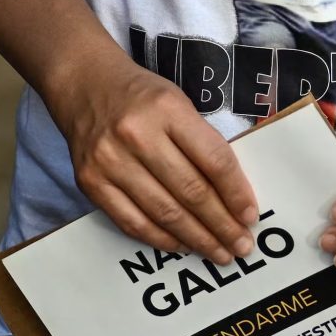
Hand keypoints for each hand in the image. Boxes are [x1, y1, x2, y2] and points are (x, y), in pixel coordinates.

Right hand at [48, 50, 258, 263]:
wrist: (84, 84)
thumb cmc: (140, 95)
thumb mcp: (178, 102)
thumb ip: (202, 142)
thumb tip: (232, 195)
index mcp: (167, 109)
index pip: (213, 159)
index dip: (236, 192)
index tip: (251, 215)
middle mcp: (137, 135)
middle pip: (190, 191)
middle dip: (222, 224)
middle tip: (241, 245)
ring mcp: (110, 161)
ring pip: (164, 212)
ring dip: (197, 238)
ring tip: (218, 252)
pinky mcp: (90, 183)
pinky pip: (132, 221)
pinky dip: (161, 239)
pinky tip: (182, 245)